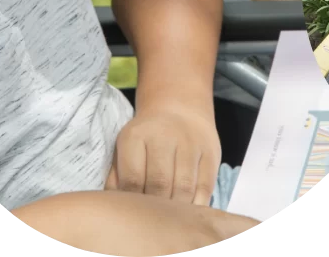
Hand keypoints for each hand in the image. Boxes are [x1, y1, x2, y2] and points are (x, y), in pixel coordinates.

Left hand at [105, 105, 221, 206]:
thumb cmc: (147, 137)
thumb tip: (118, 206)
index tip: (134, 212)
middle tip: (152, 219)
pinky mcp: (211, 152)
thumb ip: (117, 177)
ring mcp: (191, 143)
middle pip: (160, 184)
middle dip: (155, 208)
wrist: (180, 108)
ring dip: (176, 209)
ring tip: (169, 217)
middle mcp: (165, 136)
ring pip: (184, 188)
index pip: (133, 179)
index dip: (133, 202)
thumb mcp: (124, 148)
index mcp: (136, 135)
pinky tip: (187, 209)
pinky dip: (196, 204)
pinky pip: (205, 186)